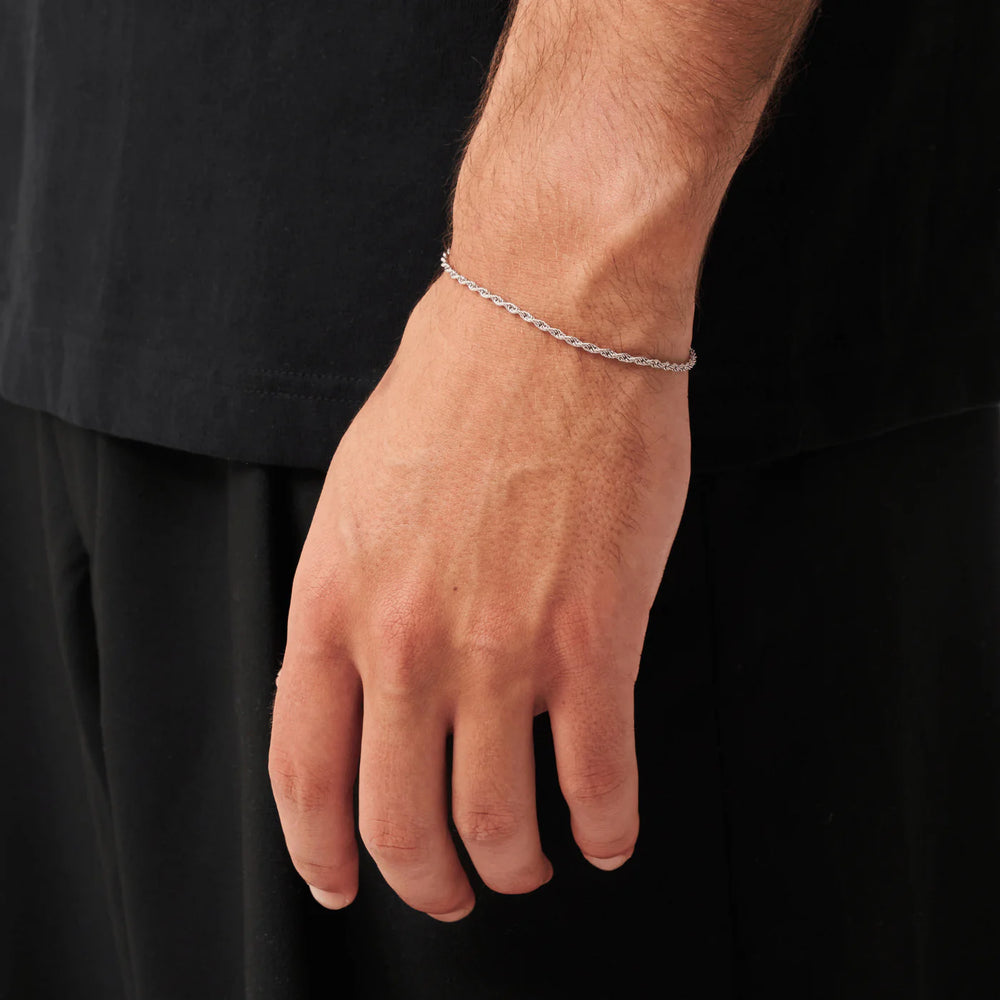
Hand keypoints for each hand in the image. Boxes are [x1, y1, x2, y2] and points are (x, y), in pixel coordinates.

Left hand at [268, 271, 691, 919]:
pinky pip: (599, 778)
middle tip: (450, 889)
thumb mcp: (358, 492)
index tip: (341, 881)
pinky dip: (605, 827)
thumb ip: (349, 599)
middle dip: (427, 881)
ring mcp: (502, 647)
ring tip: (527, 864)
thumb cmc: (458, 387)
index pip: (306, 773)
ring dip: (514, 865)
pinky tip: (606, 833)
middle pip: (401, 822)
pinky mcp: (596, 637)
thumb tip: (358, 684)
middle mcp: (407, 641)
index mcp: (335, 601)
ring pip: (498, 820)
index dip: (322, 852)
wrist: (552, 317)